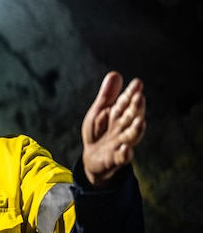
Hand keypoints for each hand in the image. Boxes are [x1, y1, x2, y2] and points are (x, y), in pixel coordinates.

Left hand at [82, 71, 146, 186]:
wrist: (92, 158)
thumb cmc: (98, 132)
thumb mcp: (99, 112)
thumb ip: (107, 96)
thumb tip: (115, 74)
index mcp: (118, 115)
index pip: (126, 103)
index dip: (131, 93)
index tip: (137, 82)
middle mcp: (123, 128)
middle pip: (131, 117)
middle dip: (136, 108)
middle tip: (139, 97)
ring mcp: (121, 144)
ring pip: (131, 136)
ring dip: (137, 130)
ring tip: (140, 121)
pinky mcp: (115, 159)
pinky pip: (122, 157)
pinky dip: (125, 153)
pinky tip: (126, 148)